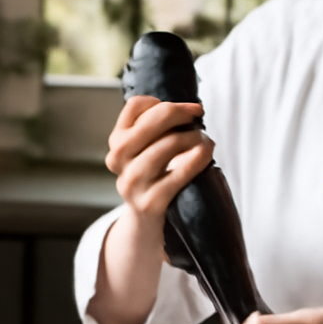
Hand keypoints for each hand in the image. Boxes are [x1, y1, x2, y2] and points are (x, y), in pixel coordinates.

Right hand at [105, 95, 213, 223]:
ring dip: (189, 137)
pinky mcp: (150, 203)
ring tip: (203, 138)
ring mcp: (132, 183)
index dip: (161, 100)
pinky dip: (196, 159)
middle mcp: (117, 160)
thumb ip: (156, 128)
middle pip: (148, 123)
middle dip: (178, 113)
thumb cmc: (156, 178)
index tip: (183, 107)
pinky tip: (205, 153)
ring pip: (163, 146)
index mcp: (116, 142)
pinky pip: (178, 174)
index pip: (134, 106)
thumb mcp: (146, 150)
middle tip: (197, 114)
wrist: (147, 223)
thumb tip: (189, 109)